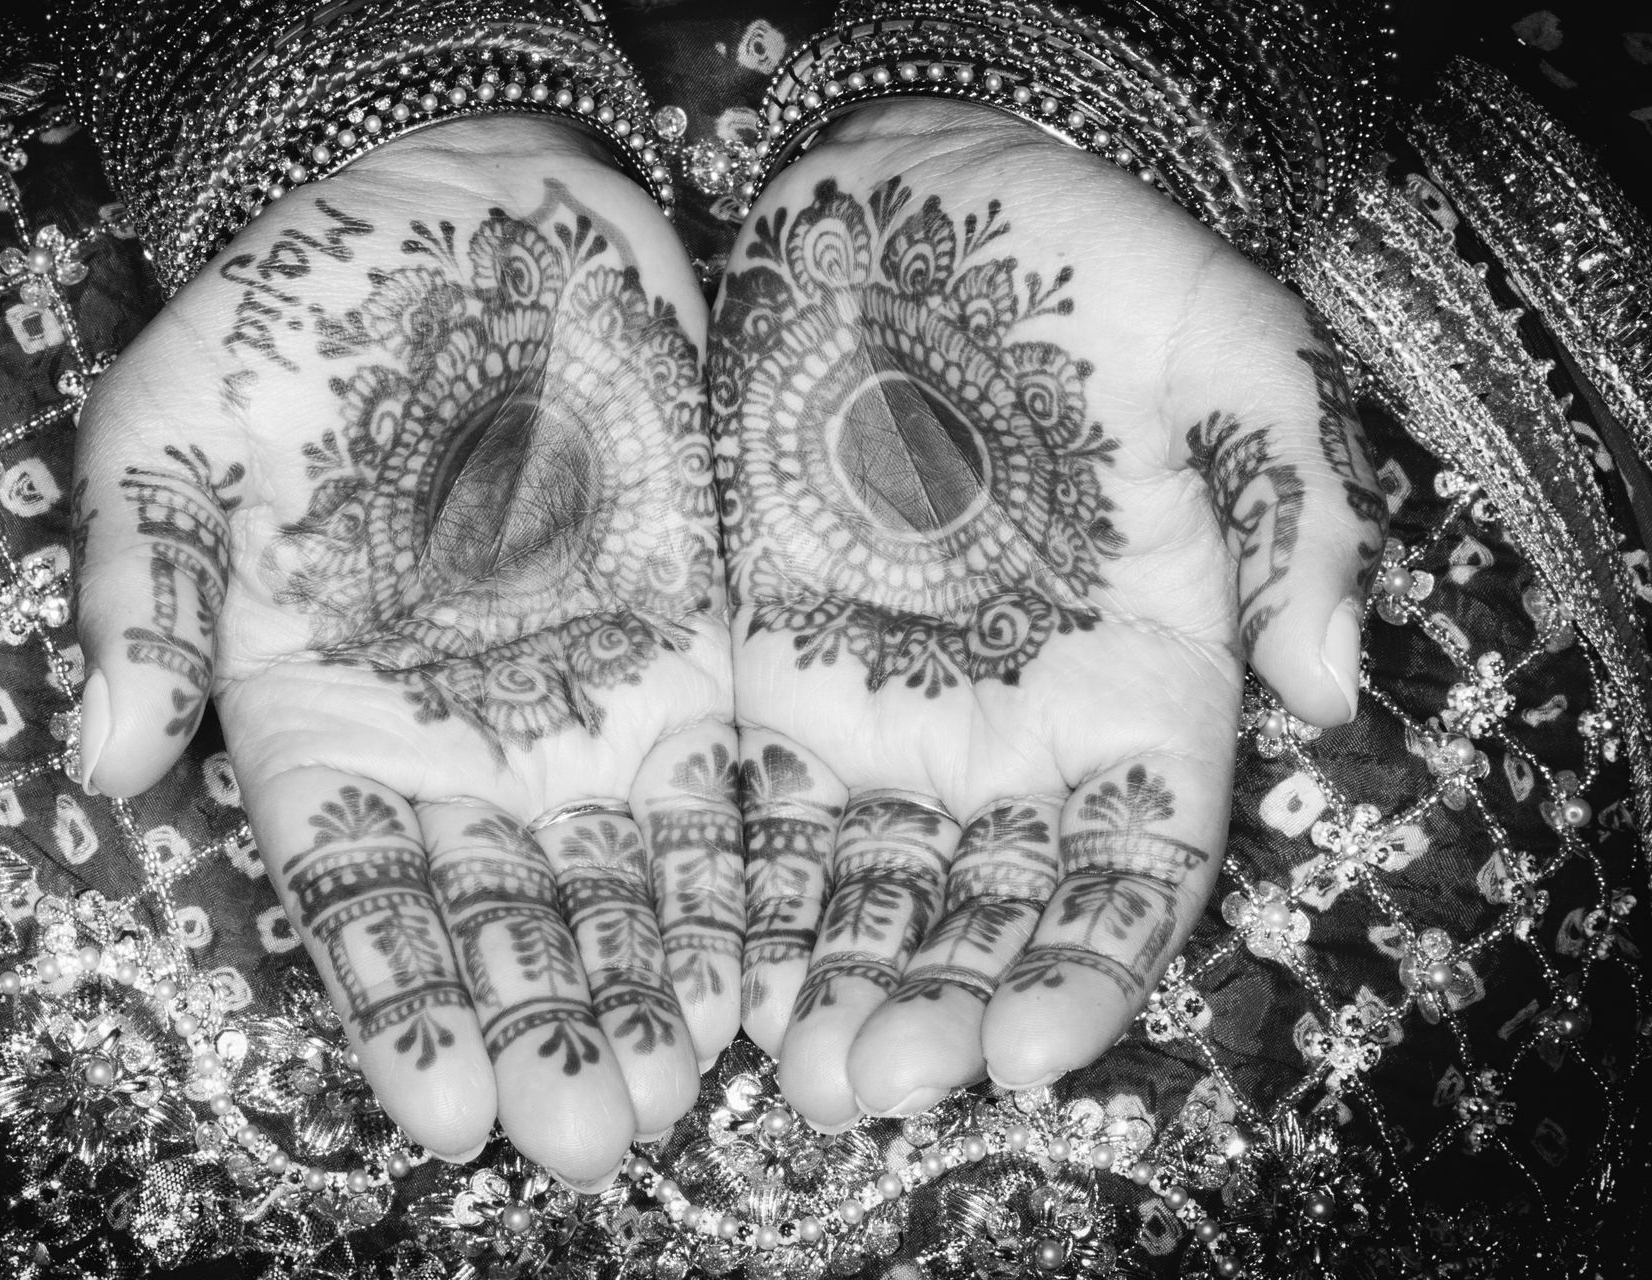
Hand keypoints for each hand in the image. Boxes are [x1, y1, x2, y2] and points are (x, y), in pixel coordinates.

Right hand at [73, 118, 737, 1185]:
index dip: (395, 1004)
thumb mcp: (176, 431)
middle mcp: (451, 744)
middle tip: (589, 1139)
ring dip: (646, 988)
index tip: (443, 1111)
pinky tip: (762, 969)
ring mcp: (574, 706)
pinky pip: (716, 790)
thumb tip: (107, 765)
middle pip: (498, 917)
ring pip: (613, 884)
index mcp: (317, 719)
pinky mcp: (685, 653)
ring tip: (682, 1093)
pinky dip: (734, 880)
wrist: (462, 209)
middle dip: (542, 1027)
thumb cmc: (298, 315)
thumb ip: (146, 595)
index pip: (353, 896)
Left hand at [710, 100, 1383, 1127]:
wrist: (910, 195)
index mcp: (1142, 681)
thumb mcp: (1226, 351)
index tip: (1030, 1049)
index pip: (1130, 867)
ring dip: (834, 987)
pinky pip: (761, 812)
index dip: (1090, 967)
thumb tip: (1330, 688)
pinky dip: (743, 898)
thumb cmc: (1085, 261)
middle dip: (934, 1010)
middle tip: (867, 1087)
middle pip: (984, 909)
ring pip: (869, 890)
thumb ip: (1294, 508)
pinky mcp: (773, 674)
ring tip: (788, 1074)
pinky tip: (715, 975)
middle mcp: (1015, 728)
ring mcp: (889, 709)